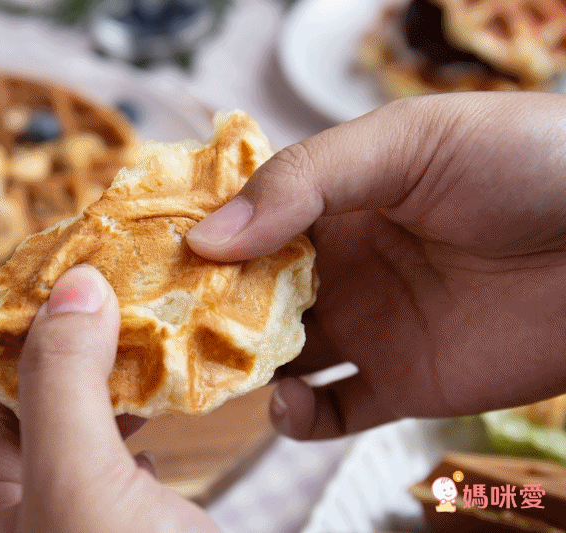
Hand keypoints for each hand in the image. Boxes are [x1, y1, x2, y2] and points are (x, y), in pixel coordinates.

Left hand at [0, 265, 218, 531]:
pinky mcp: (132, 528)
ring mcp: (78, 520)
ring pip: (94, 429)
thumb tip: (75, 286)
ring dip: (123, 379)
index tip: (74, 275)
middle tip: (125, 289)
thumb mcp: (78, 482)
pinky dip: (152, 419)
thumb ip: (64, 383)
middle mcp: (24, 514)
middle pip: (47, 407)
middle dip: (86, 348)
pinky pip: (130, 459)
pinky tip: (168, 399)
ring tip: (154, 327)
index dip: (30, 333)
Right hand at [187, 92, 565, 439]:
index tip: (150, 257)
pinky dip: (298, 418)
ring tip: (212, 368)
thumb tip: (208, 236)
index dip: (200, 237)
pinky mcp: (403, 382)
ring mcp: (370, 325)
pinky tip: (284, 403)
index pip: (247, 220)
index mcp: (336, 201)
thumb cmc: (521, 163)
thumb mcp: (405, 142)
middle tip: (160, 324)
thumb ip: (304, 181)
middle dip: (207, 308)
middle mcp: (343, 265)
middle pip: (253, 294)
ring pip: (281, 357)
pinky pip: (334, 410)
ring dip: (241, 366)